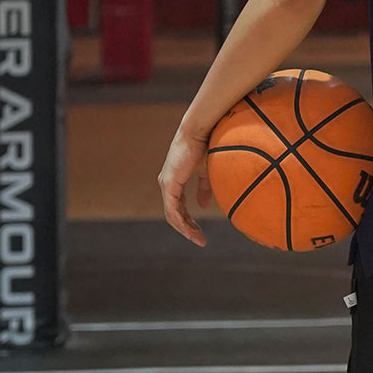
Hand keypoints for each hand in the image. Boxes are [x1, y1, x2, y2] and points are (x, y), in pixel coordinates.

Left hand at [158, 125, 211, 246]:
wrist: (200, 132)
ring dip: (186, 229)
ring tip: (198, 239)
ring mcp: (166, 185)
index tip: (201, 232)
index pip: (179, 208)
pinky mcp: (169, 184)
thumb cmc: (204, 147)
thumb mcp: (206, 173)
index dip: (190, 221)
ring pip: (173, 216)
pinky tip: (191, 231)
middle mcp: (167, 184)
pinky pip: (173, 211)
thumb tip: (203, 206)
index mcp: (174, 182)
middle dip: (188, 229)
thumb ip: (204, 189)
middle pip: (175, 215)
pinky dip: (182, 222)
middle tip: (200, 240)